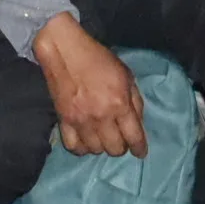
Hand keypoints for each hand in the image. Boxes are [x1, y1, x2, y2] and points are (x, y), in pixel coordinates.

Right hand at [35, 14, 146, 156]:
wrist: (65, 50)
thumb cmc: (99, 59)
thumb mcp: (126, 75)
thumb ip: (135, 100)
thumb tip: (138, 123)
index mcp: (119, 103)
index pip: (134, 137)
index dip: (139, 148)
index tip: (140, 153)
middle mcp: (101, 116)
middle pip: (115, 148)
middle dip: (121, 147)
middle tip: (120, 138)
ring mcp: (81, 120)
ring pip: (95, 150)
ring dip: (102, 146)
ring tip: (103, 137)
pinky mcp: (64, 120)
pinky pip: (73, 147)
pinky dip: (82, 148)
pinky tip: (86, 141)